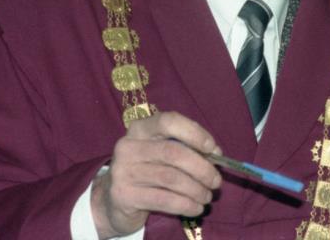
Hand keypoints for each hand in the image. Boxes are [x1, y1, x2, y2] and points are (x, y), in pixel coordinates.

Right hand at [90, 111, 221, 238]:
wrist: (113, 200)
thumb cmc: (146, 171)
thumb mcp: (161, 154)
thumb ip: (186, 148)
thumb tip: (216, 153)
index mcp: (140, 129)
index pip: (168, 121)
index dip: (194, 132)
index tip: (213, 148)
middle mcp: (128, 146)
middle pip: (173, 152)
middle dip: (201, 168)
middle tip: (216, 181)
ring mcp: (123, 171)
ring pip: (171, 178)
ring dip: (196, 189)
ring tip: (207, 196)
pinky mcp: (124, 195)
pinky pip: (164, 200)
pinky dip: (185, 205)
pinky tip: (196, 208)